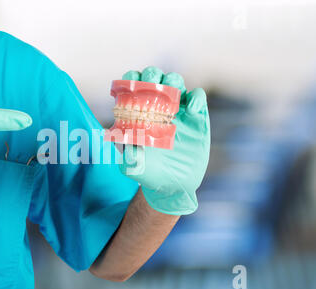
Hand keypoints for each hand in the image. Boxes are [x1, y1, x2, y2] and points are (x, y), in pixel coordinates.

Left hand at [120, 67, 210, 214]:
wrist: (173, 187)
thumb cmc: (148, 174)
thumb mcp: (133, 166)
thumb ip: (126, 152)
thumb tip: (118, 137)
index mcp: (138, 113)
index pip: (133, 87)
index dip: (131, 80)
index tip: (130, 82)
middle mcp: (157, 108)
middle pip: (155, 79)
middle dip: (152, 75)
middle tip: (151, 83)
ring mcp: (178, 111)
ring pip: (176, 82)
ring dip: (173, 80)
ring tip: (172, 90)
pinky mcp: (196, 118)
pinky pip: (198, 98)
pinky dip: (196, 97)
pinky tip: (191, 108)